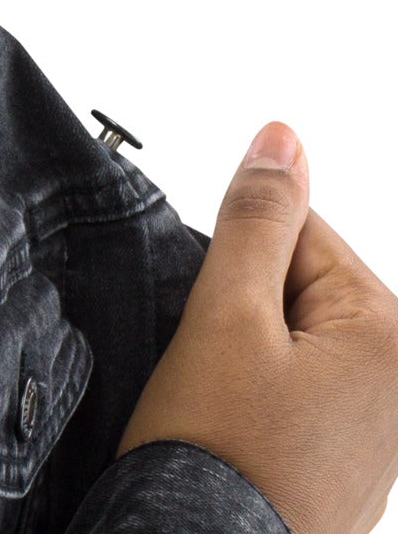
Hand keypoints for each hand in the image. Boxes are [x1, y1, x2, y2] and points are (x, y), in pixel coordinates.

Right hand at [116, 122, 397, 532]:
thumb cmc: (222, 453)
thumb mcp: (226, 313)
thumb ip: (255, 218)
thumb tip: (282, 139)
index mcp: (391, 333)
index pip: (293, 230)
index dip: (231, 261)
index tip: (217, 322)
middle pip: (293, 281)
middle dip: (239, 309)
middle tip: (218, 370)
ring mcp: (379, 425)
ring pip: (285, 335)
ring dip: (242, 353)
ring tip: (226, 405)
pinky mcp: (347, 457)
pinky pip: (290, 386)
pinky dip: (253, 395)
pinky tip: (238, 430)